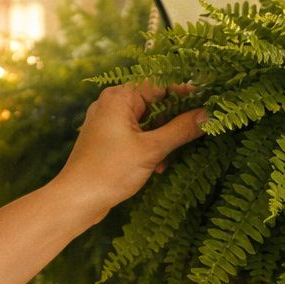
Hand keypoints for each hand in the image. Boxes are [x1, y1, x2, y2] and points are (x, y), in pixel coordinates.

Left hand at [47, 81, 206, 226]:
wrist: (77, 199)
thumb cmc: (109, 171)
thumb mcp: (151, 150)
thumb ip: (181, 130)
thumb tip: (207, 115)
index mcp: (119, 98)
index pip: (160, 84)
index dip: (185, 92)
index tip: (208, 102)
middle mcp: (112, 104)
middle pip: (155, 103)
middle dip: (175, 120)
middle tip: (197, 131)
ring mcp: (108, 123)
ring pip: (148, 122)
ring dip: (163, 138)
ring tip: (169, 158)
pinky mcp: (108, 141)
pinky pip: (137, 135)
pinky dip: (150, 147)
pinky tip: (157, 167)